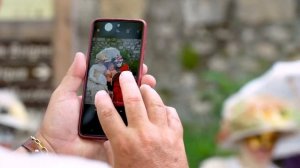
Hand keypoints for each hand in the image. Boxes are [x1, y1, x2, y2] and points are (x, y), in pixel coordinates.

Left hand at [34, 52, 155, 160]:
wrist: (59, 148)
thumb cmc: (57, 123)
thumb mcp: (63, 95)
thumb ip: (74, 77)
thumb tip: (81, 55)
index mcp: (95, 95)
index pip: (111, 80)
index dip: (122, 71)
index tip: (133, 62)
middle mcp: (106, 105)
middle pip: (124, 90)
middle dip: (136, 80)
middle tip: (144, 71)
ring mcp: (112, 118)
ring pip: (130, 104)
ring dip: (141, 93)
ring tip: (148, 83)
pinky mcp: (117, 130)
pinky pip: (129, 120)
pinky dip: (139, 112)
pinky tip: (146, 102)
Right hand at [95, 71, 187, 167]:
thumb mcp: (118, 166)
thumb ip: (113, 150)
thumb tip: (110, 138)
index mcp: (124, 144)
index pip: (108, 115)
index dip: (102, 101)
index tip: (100, 93)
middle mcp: (142, 134)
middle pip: (133, 101)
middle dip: (127, 84)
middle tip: (124, 74)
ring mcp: (161, 133)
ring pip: (155, 103)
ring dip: (149, 91)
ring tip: (145, 85)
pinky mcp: (176, 136)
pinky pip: (172, 115)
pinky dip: (167, 109)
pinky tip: (163, 107)